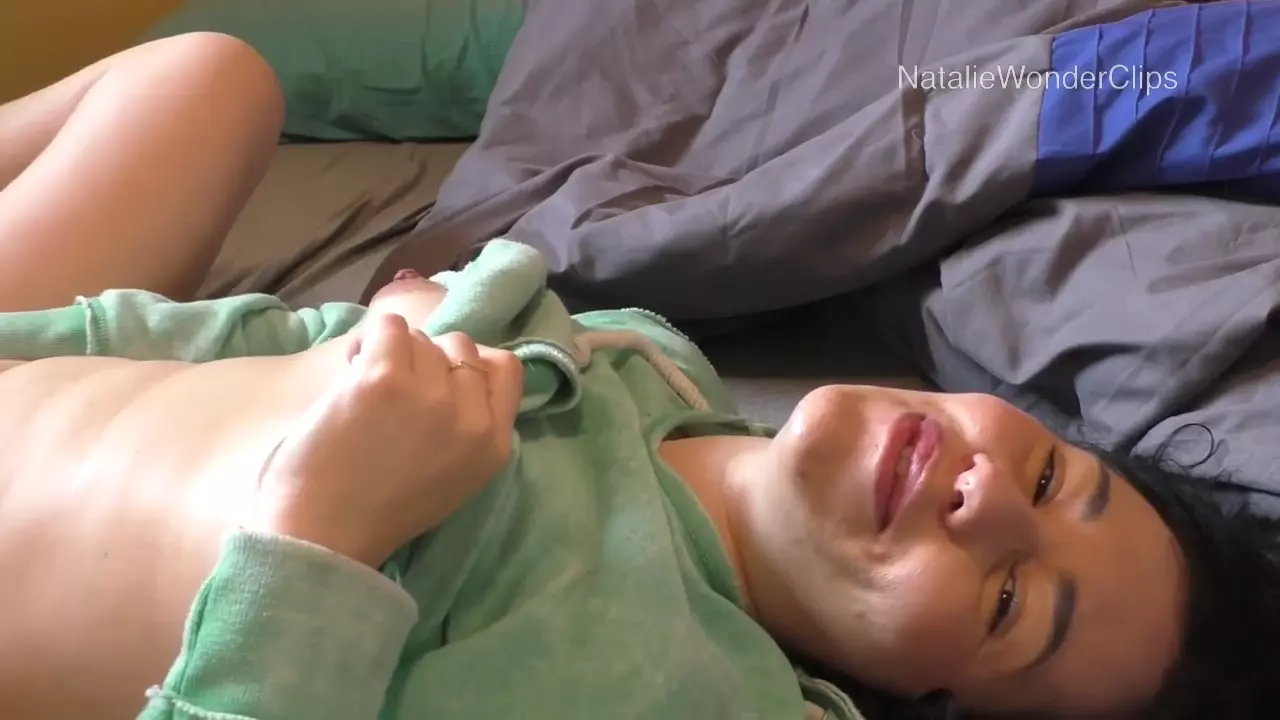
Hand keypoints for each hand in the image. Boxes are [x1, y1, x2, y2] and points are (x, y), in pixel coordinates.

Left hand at [251, 312, 523, 567]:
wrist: (323, 536)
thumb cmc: (378, 511)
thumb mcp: (454, 475)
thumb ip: (467, 426)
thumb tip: (452, 367)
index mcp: (494, 444)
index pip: (506, 368)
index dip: (471, 365)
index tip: (439, 380)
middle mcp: (471, 416)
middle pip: (460, 347)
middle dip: (427, 360)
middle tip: (394, 391)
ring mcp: (431, 394)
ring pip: (421, 336)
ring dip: (393, 352)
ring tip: (366, 387)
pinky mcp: (386, 378)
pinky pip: (387, 326)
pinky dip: (368, 340)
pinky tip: (352, 369)